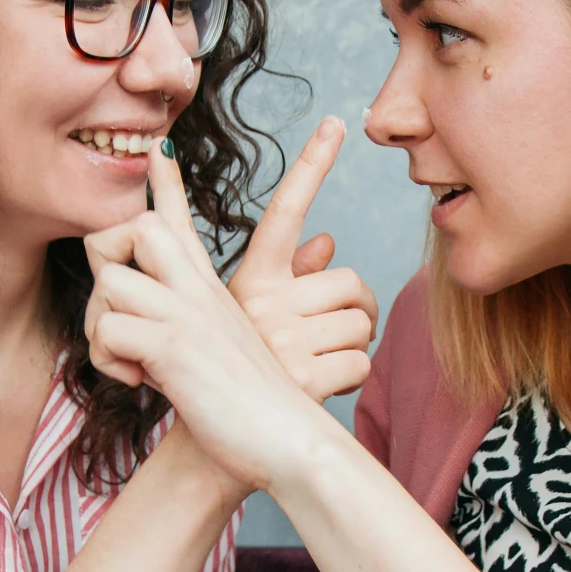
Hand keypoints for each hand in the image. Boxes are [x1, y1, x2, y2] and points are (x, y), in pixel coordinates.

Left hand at [83, 147, 346, 489]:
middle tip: (120, 312)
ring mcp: (188, 313)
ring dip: (101, 329)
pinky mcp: (174, 345)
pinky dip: (109, 364)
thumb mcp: (227, 354)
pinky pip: (108, 331)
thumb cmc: (254, 407)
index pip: (183, 222)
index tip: (161, 147)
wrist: (286, 440)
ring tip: (133, 365)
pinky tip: (142, 385)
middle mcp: (201, 290)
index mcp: (211, 289)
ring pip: (108, 282)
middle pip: (135, 228)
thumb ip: (207, 327)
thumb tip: (242, 297)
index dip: (168, 183)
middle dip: (106, 260)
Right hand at [226, 118, 377, 402]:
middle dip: (355, 309)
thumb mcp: (245, 321)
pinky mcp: (303, 378)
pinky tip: (317, 391)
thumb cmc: (226, 380)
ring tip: (313, 367)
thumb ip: (286, 275)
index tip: (335, 121)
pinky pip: (361, 363)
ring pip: (363, 322)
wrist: (207, 450)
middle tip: (327, 335)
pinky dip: (350, 379)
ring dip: (351, 347)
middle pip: (350, 280)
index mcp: (250, 280)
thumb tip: (328, 240)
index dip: (310, 164)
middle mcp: (262, 302)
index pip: (283, 211)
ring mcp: (281, 339)